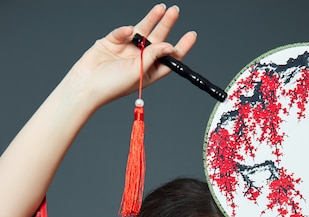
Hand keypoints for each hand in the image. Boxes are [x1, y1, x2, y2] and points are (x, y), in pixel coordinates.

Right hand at [70, 4, 196, 106]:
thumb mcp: (139, 71)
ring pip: (143, 31)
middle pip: (158, 40)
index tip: (192, 34)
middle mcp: (140, 60)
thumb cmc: (113, 85)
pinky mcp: (113, 42)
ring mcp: (126, 50)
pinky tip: (126, 32)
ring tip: (163, 8)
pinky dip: (125, 30)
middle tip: (175, 11)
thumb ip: (154, 56)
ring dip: (153, 19)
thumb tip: (170, 45)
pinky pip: (123, 32)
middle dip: (167, 25)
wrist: (87, 84)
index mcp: (149, 72)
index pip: (169, 58)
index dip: (181, 46)